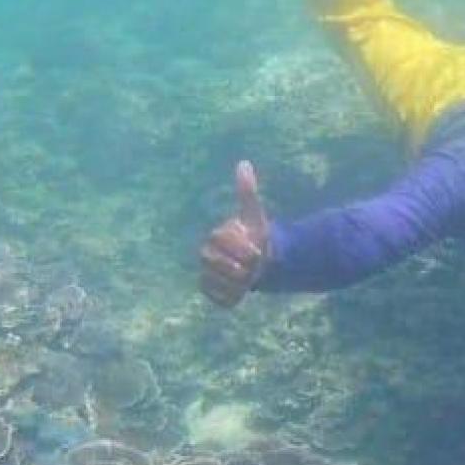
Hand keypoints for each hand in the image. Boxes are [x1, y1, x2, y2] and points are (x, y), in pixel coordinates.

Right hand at [200, 161, 270, 307]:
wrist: (259, 261)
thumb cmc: (254, 237)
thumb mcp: (253, 215)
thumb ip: (247, 192)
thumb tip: (244, 164)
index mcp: (214, 237)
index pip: (222, 242)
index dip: (242, 247)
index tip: (257, 250)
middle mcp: (205, 256)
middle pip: (219, 265)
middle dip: (242, 266)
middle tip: (255, 266)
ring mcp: (206, 275)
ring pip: (221, 283)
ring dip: (241, 283)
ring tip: (250, 277)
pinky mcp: (212, 294)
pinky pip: (222, 300)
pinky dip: (235, 298)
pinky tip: (244, 291)